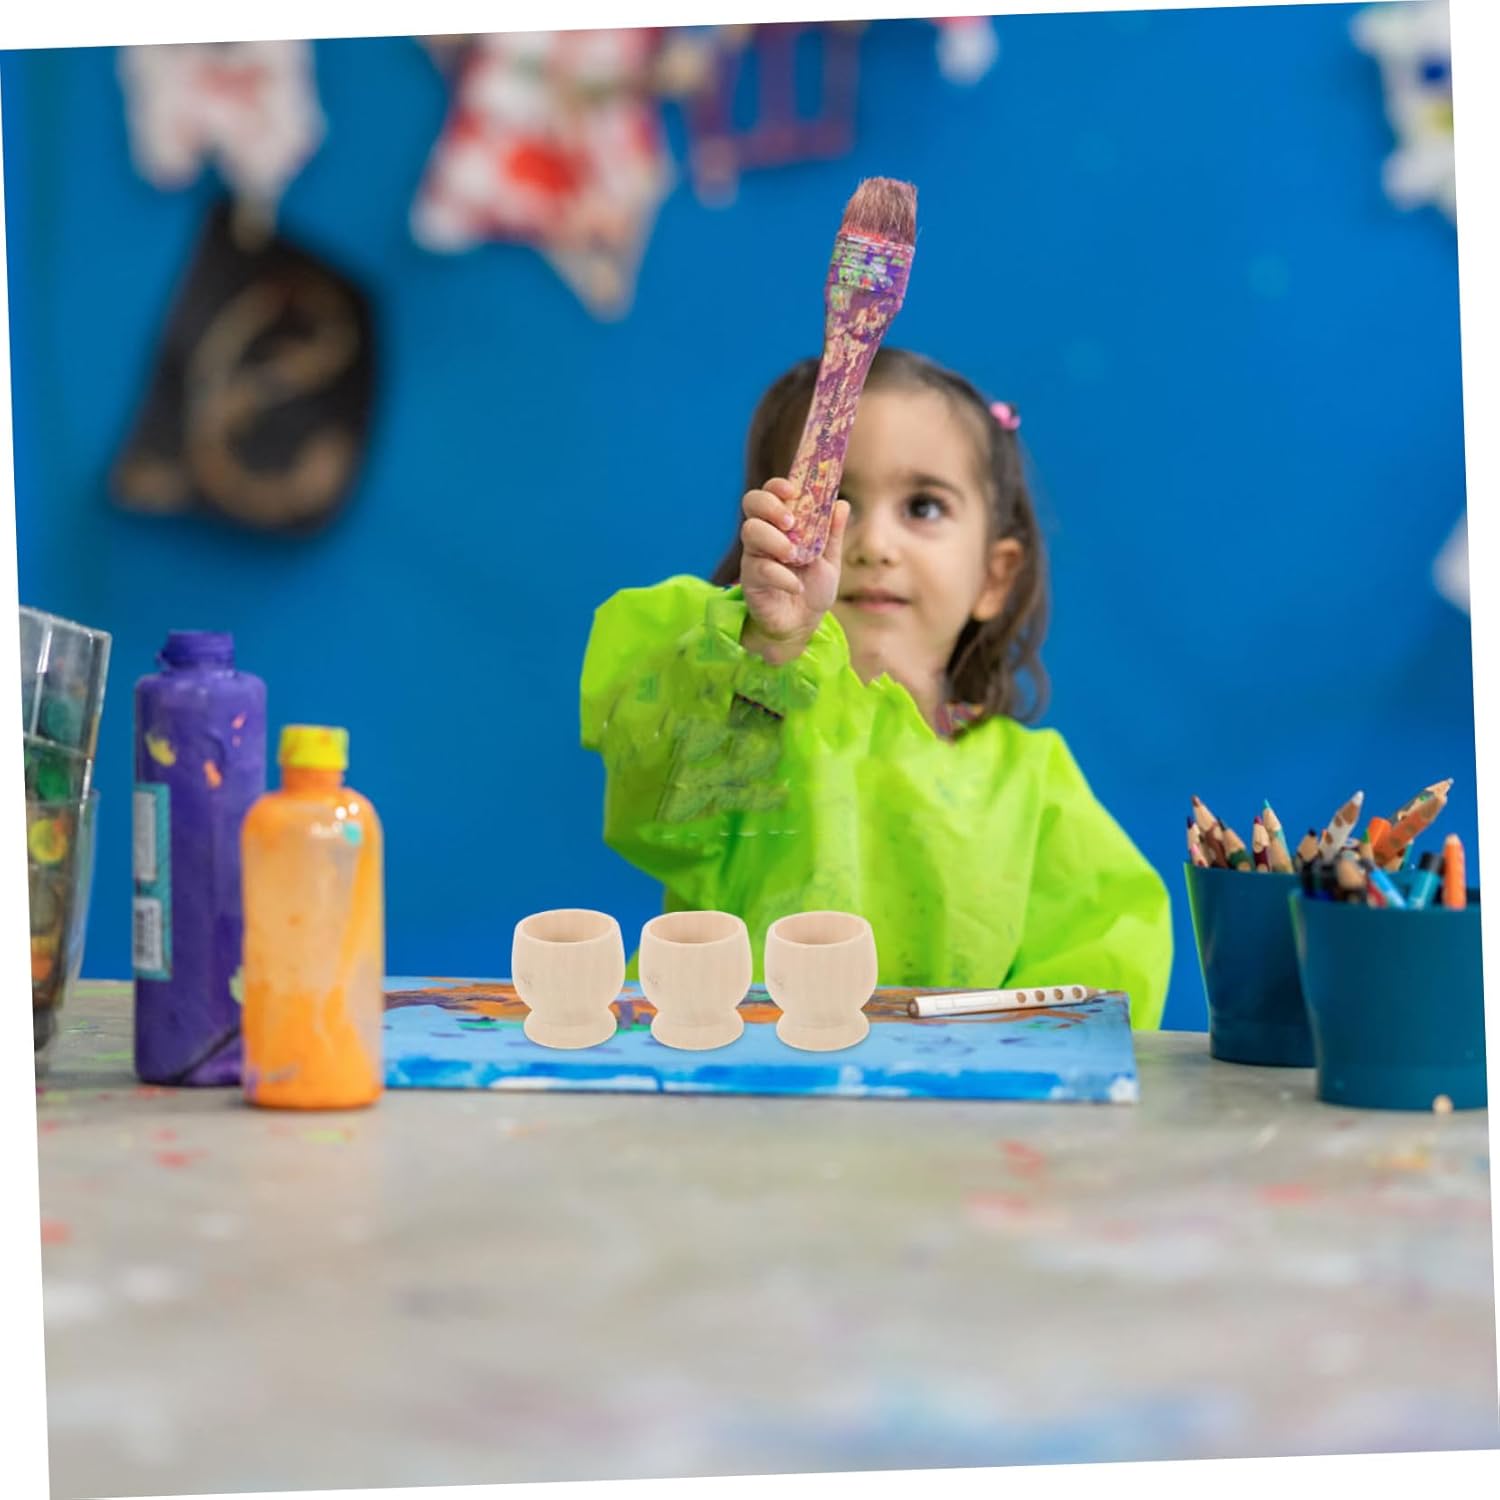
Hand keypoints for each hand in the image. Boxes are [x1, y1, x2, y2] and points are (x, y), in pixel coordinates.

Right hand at [738, 479, 848, 663]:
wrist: (802, 625)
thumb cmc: (812, 588)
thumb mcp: (829, 559)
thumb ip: (832, 533)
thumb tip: (842, 503)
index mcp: (781, 525)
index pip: (770, 493)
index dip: (778, 486)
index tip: (794, 491)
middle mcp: (764, 535)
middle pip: (752, 503)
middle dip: (771, 506)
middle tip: (791, 523)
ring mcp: (754, 556)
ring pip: (750, 531)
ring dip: (774, 539)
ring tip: (794, 555)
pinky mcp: (751, 580)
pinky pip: (760, 569)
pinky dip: (782, 577)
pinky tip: (797, 587)